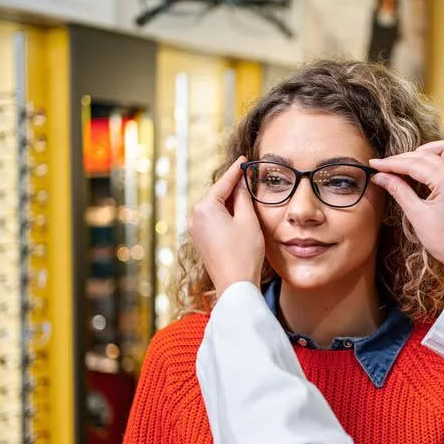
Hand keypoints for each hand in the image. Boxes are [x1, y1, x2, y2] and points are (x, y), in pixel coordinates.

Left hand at [189, 156, 263, 294]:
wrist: (235, 284)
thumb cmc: (244, 252)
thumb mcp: (248, 219)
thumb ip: (244, 197)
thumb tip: (241, 183)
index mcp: (205, 208)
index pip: (223, 183)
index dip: (235, 171)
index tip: (244, 160)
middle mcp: (195, 217)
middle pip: (217, 195)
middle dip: (232, 186)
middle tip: (247, 176)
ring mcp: (196, 231)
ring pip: (215, 208)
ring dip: (230, 202)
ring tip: (246, 195)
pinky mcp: (201, 242)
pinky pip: (213, 221)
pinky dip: (225, 215)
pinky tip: (238, 215)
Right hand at [369, 140, 443, 277]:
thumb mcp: (417, 215)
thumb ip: (399, 190)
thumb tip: (379, 177)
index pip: (415, 164)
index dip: (391, 163)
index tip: (374, 164)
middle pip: (426, 154)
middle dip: (402, 159)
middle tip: (383, 168)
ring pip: (442, 149)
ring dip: (422, 153)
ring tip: (403, 165)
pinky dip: (435, 158)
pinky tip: (420, 169)